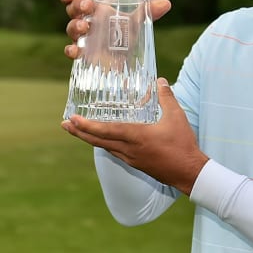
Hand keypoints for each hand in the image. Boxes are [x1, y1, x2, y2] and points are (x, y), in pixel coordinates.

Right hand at [60, 0, 172, 59]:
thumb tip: (166, 2)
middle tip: (87, 7)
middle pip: (73, 10)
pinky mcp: (84, 53)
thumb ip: (149, 10)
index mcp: (95, 7)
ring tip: (84, 27)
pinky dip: (71, 50)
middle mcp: (86, 20)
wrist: (125, 57)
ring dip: (75, 26)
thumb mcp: (137, 21)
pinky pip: (72, 50)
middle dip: (77, 6)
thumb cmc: (125, 32)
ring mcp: (83, 37)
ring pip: (71, 28)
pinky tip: (74, 50)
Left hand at [61, 78, 208, 195]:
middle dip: (79, 132)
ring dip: (89, 138)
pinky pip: (114, 152)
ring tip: (77, 130)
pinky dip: (103, 144)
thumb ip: (167, 98)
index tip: (71, 119)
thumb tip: (160, 81)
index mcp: (136, 137)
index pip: (105, 130)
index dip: (87, 125)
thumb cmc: (182, 145)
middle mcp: (128, 149)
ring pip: (104, 147)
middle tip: (63, 124)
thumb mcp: (176, 117)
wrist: (188, 172)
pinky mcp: (135, 163)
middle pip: (97, 141)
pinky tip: (102, 140)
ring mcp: (131, 158)